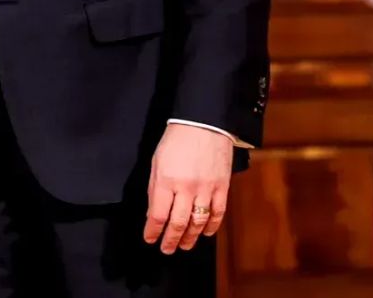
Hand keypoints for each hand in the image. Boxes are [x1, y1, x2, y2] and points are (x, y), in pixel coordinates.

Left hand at [143, 124, 233, 253]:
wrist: (203, 123)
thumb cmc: (176, 140)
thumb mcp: (156, 161)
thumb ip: (155, 188)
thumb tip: (153, 212)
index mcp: (166, 180)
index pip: (157, 214)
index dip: (152, 231)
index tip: (150, 239)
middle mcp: (185, 187)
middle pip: (178, 223)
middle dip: (171, 240)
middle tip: (167, 249)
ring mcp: (206, 188)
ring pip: (198, 222)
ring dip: (190, 237)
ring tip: (184, 246)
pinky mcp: (222, 187)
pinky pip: (217, 213)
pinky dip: (211, 226)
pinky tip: (204, 233)